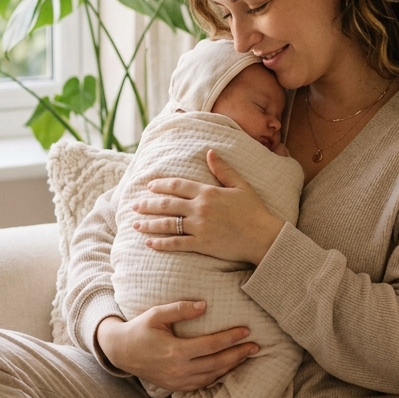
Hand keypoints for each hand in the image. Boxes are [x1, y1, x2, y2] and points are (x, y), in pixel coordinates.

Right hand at [96, 302, 257, 391]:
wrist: (121, 352)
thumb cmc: (140, 329)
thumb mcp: (157, 314)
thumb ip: (180, 309)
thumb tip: (204, 305)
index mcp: (175, 351)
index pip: (211, 346)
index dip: (230, 338)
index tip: (246, 331)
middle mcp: (179, 369)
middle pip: (217, 363)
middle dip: (238, 354)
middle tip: (255, 346)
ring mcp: (178, 381)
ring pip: (212, 376)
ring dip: (231, 366)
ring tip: (245, 356)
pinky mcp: (176, 387)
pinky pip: (202, 383)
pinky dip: (217, 376)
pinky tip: (227, 368)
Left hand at [132, 150, 283, 264]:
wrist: (264, 237)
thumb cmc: (254, 211)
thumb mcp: (240, 185)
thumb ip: (222, 169)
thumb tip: (209, 152)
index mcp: (208, 192)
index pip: (177, 186)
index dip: (161, 186)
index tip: (149, 186)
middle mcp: (200, 208)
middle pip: (167, 205)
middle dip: (148, 205)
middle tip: (134, 206)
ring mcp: (199, 227)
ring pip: (168, 224)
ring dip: (149, 225)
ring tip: (136, 225)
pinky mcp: (201, 244)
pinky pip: (176, 244)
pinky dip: (161, 244)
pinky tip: (149, 243)